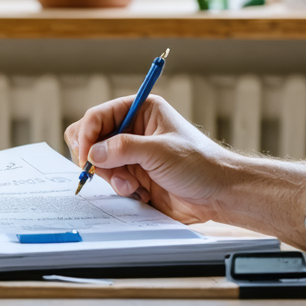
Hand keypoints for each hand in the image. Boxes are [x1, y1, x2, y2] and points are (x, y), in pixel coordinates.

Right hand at [64, 95, 235, 223]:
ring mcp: (131, 154)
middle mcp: (132, 130)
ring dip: (112, 177)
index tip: (86, 156)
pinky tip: (141, 192)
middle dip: (96, 157)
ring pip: (98, 163)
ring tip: (133, 186)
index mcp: (140, 110)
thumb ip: (123, 149)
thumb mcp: (160, 152)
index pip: (98, 115)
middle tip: (103, 171)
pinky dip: (120, 189)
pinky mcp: (133, 176)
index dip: (87, 135)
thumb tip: (93, 153)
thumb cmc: (200, 164)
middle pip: (91, 138)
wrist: (219, 194)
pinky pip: (110, 181)